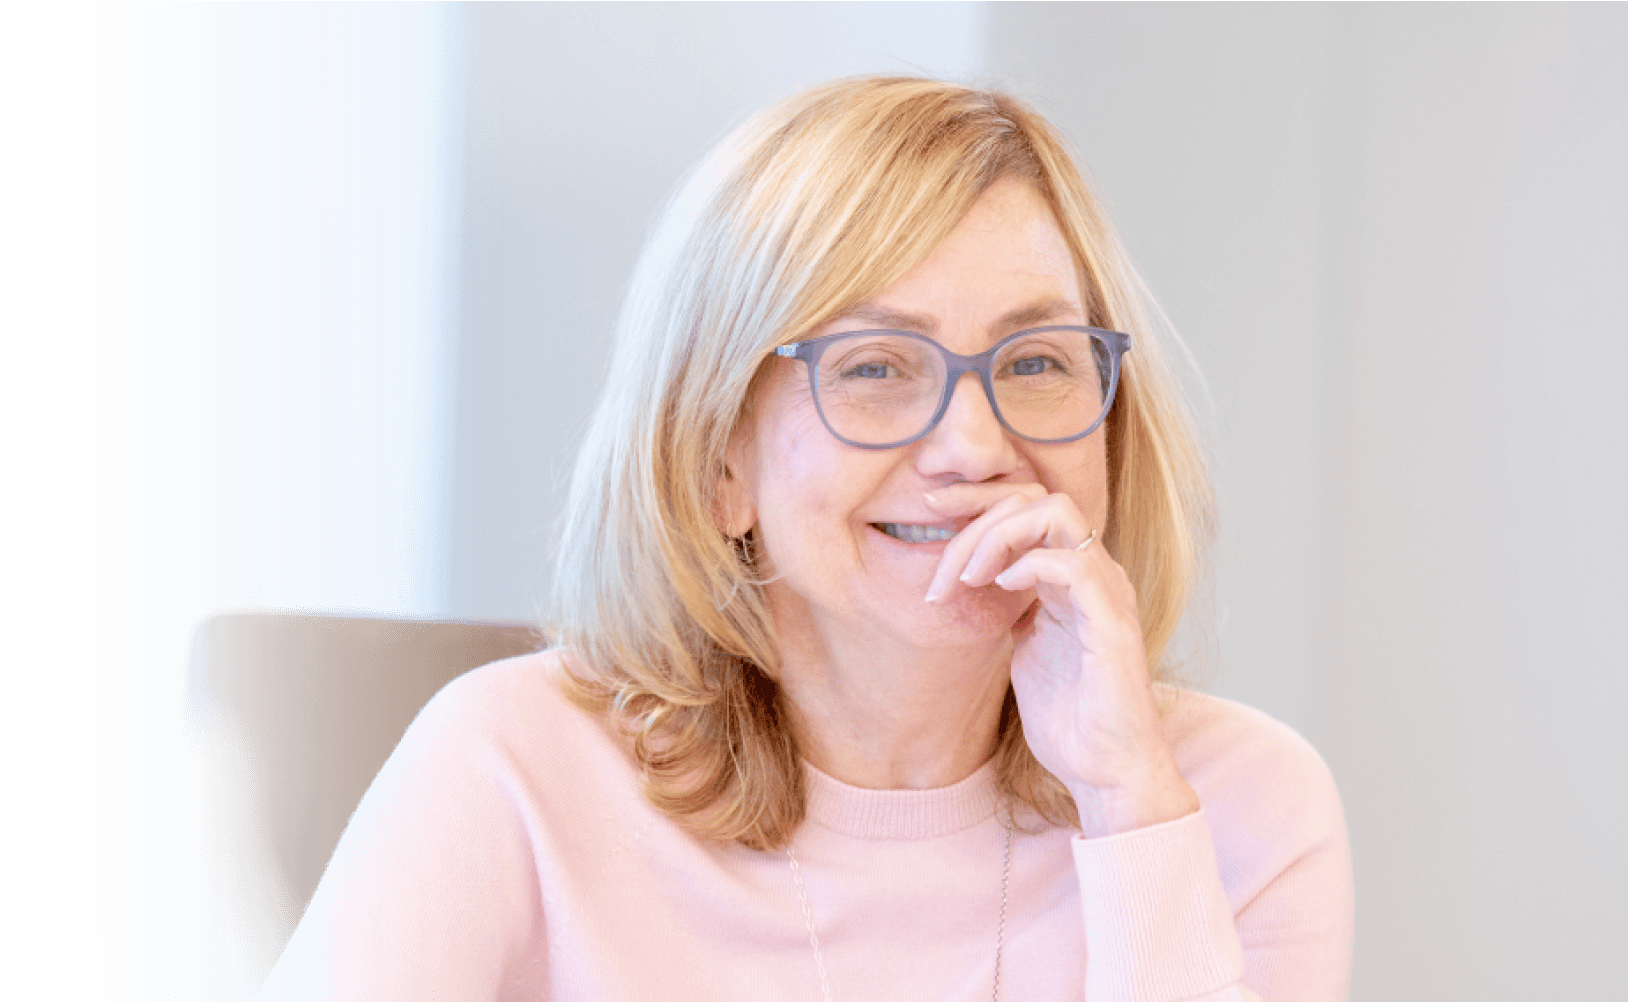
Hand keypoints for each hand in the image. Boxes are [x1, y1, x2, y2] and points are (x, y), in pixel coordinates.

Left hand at [924, 483, 1199, 835]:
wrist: (1106, 771)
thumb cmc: (1069, 717)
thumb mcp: (1024, 648)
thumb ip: (1009, 608)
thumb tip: (971, 580)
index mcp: (1072, 576)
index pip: (1028, 503)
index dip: (976, 498)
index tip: (929, 506)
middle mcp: (1094, 573)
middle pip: (1037, 496)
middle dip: (976, 514)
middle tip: (940, 567)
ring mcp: (1107, 593)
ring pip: (1056, 515)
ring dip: (996, 536)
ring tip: (967, 579)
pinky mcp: (1111, 624)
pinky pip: (1073, 566)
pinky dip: (1028, 565)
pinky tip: (999, 590)